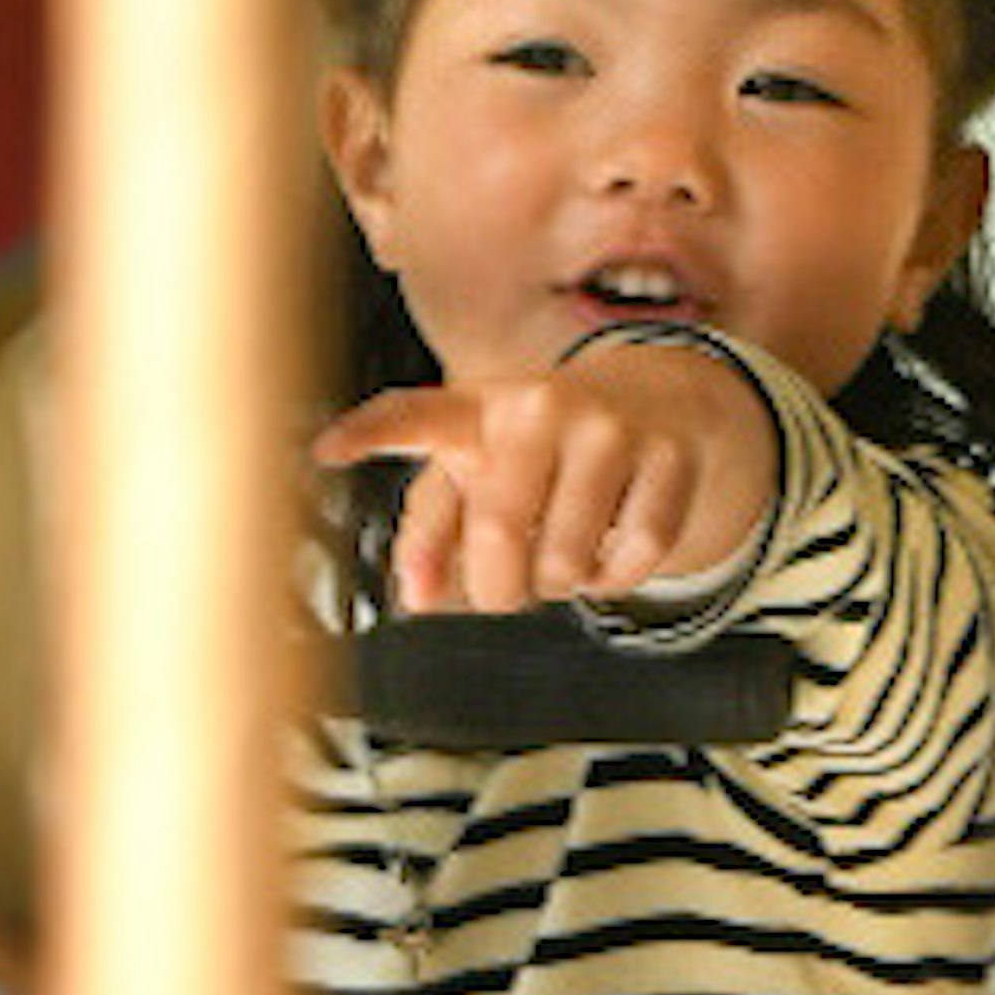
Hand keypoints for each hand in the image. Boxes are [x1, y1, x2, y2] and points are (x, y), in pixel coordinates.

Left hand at [316, 340, 773, 615]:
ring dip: (561, 583)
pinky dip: (616, 578)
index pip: (416, 415)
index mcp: (479, 409)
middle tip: (505, 584)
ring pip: (568, 560)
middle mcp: (540, 407)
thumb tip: (416, 598)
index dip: (370, 433)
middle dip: (498, 586)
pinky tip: (609, 548)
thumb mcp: (484, 464)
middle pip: (499, 533)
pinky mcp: (668, 456)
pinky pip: (632, 560)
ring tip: (563, 553)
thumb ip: (434, 532)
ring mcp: (609, 428)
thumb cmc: (548, 444)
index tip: (326, 449)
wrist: (661, 396)